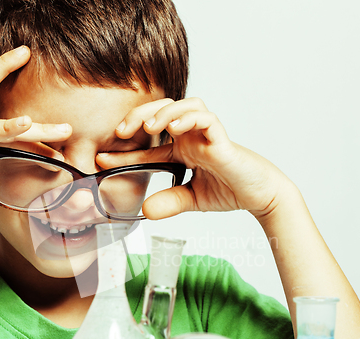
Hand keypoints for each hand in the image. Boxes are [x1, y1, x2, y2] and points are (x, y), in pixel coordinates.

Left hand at [96, 98, 293, 219]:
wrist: (259, 195)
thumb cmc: (230, 191)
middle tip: (120, 132)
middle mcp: (191, 137)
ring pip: (183, 105)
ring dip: (163, 112)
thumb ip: (170, 202)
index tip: (100, 159)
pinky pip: (206, 117)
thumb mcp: (192, 199)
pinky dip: (189, 118)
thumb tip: (145, 211)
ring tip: (148, 127)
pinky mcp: (222, 137)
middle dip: (138, 117)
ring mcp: (206, 134)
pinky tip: (174, 128)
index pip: (148, 146)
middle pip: (161, 112)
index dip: (124, 151)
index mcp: (182, 150)